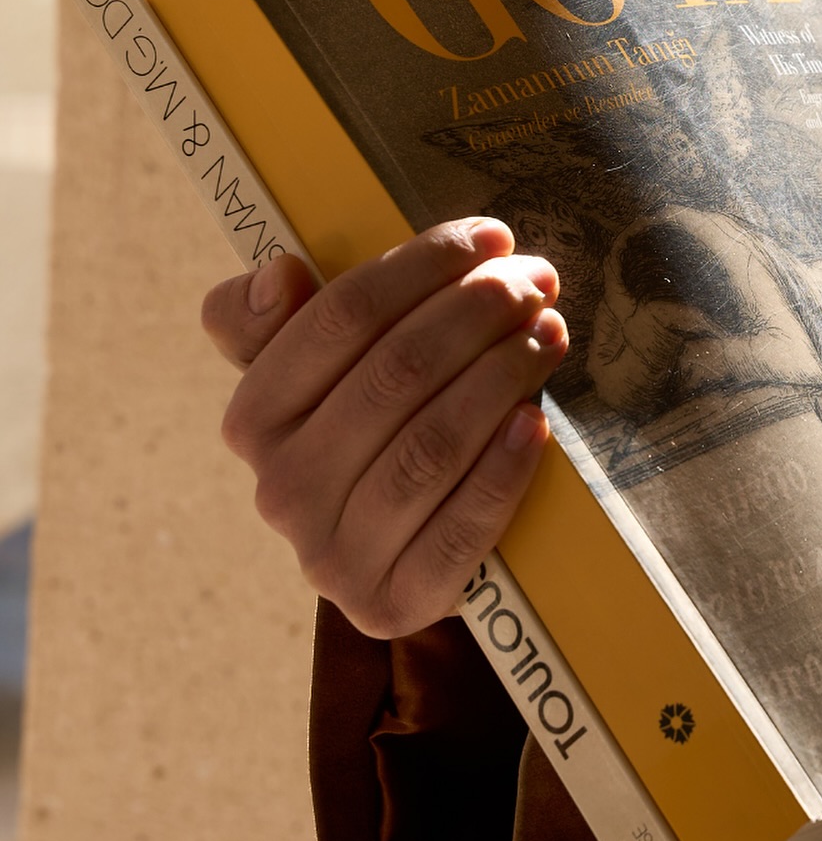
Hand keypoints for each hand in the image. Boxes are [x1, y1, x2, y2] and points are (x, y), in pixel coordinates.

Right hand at [200, 219, 566, 638]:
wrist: (393, 556)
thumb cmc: (366, 431)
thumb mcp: (316, 373)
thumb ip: (282, 317)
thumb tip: (279, 272)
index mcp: (254, 418)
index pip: (340, 318)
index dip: (422, 267)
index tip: (490, 236)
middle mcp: (282, 491)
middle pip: (396, 374)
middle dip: (477, 313)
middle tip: (536, 280)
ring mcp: (335, 557)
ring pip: (431, 446)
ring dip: (502, 378)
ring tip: (549, 333)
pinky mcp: (395, 603)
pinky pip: (462, 528)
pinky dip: (505, 469)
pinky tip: (538, 420)